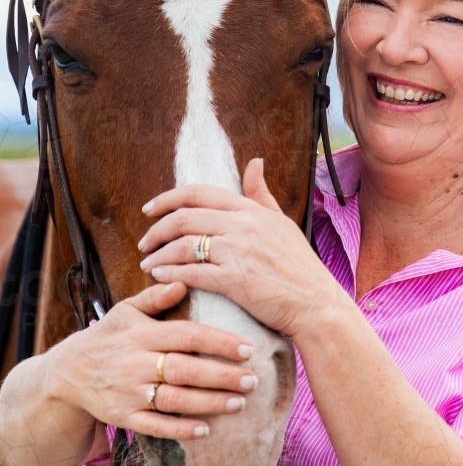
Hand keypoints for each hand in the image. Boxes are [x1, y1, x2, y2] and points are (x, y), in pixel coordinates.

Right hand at [47, 281, 257, 441]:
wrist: (68, 373)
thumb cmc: (109, 337)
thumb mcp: (126, 311)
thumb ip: (155, 297)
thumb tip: (183, 280)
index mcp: (142, 334)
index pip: (186, 335)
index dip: (218, 342)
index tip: (247, 349)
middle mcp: (136, 362)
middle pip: (185, 369)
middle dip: (222, 376)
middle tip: (253, 380)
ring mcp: (129, 391)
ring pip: (174, 399)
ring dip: (209, 403)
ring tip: (239, 403)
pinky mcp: (123, 416)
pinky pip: (154, 426)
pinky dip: (179, 429)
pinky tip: (204, 430)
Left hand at [137, 159, 343, 339]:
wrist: (316, 303)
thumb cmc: (301, 267)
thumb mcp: (282, 222)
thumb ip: (261, 194)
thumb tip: (254, 163)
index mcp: (250, 210)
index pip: (199, 193)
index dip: (167, 199)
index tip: (150, 210)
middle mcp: (242, 226)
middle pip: (183, 218)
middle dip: (156, 229)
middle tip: (144, 242)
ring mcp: (237, 252)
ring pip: (182, 246)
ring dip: (158, 255)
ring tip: (148, 264)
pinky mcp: (234, 280)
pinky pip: (191, 272)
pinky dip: (170, 274)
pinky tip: (161, 278)